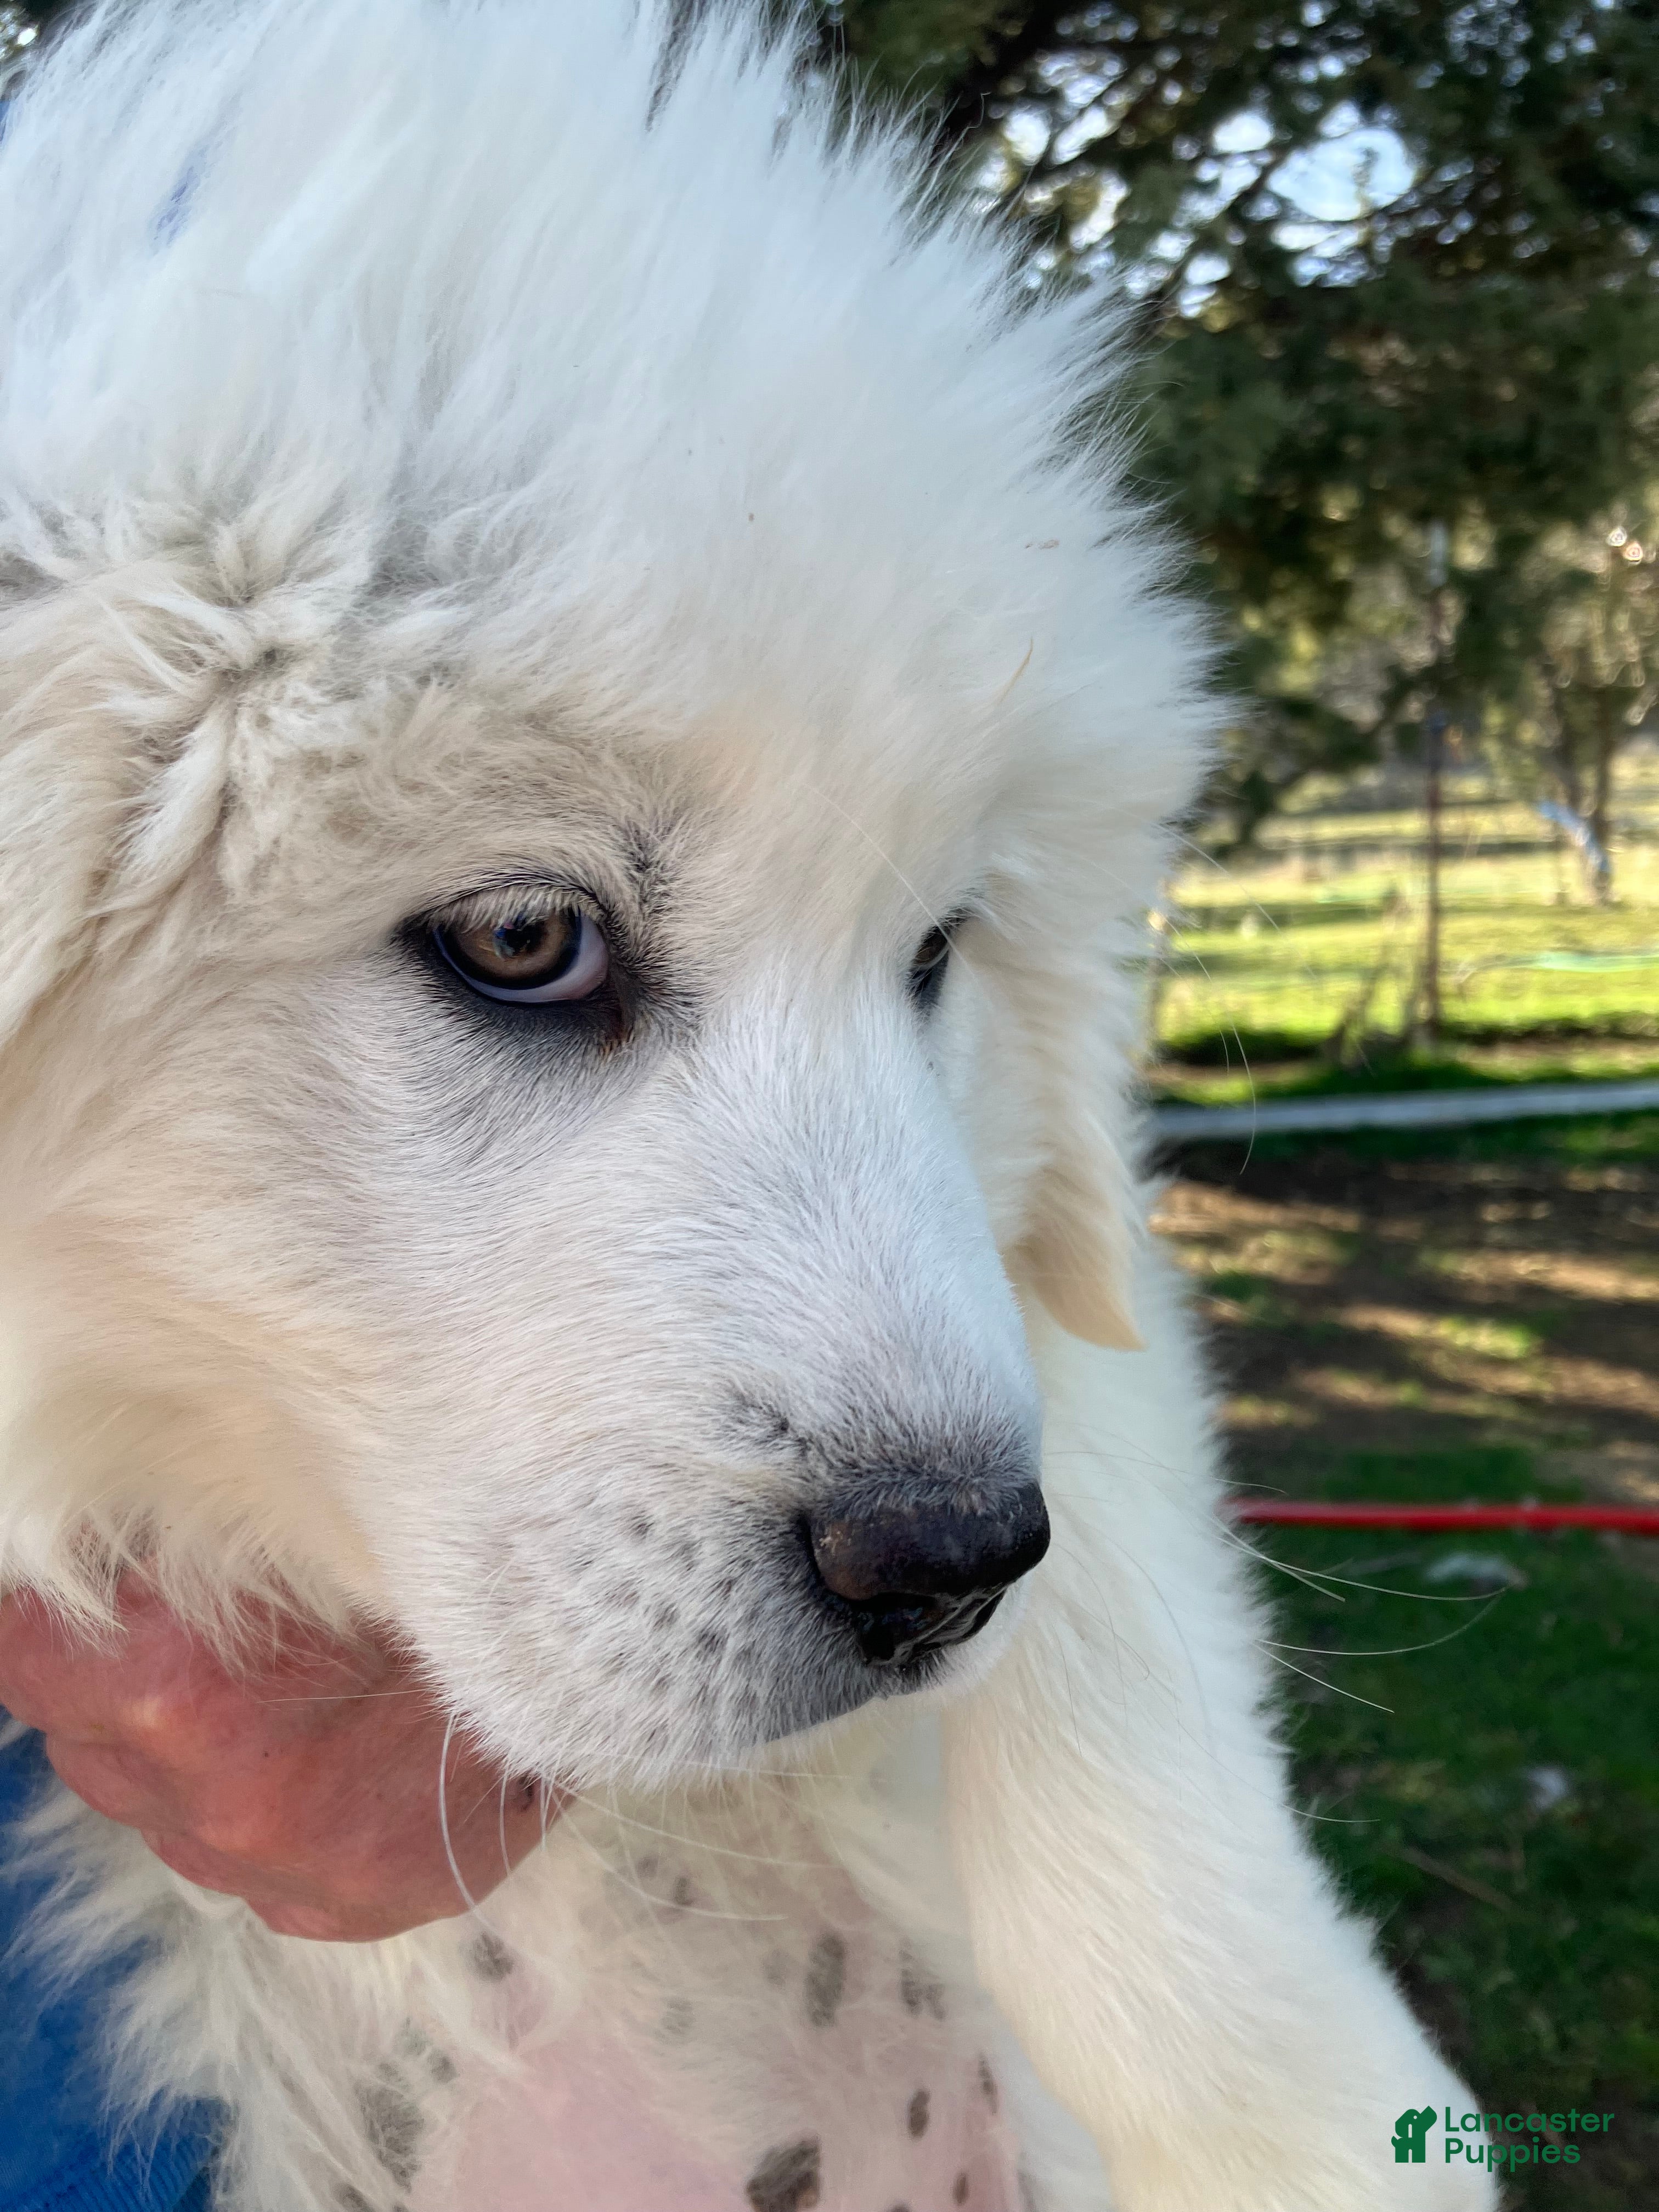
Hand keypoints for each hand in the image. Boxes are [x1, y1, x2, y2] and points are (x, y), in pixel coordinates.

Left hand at [0, 1582, 559, 1940]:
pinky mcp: (354, 1905)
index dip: (64, 1605)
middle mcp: (224, 1806)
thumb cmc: (459, 1528)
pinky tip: (327, 1744)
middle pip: (92, 1740)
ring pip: (166, 1810)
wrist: (615, 1616)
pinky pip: (250, 1867)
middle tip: (212, 1612)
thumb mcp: (306, 1508)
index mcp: (179, 1694)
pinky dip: (266, 1811)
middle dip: (127, 1677)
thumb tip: (107, 1537)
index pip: (31, 1660)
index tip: (103, 1574)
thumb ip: (191, 1542)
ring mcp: (291, 1873)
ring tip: (284, 1677)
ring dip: (193, 1753)